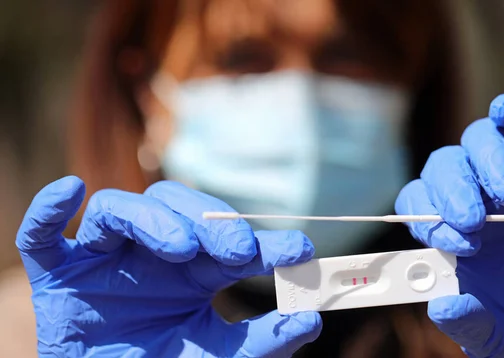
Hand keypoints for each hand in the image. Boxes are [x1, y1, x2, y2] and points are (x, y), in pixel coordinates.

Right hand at [16, 178, 321, 356]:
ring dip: (149, 219)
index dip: (264, 242)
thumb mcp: (217, 357)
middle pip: (175, 206)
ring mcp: (102, 258)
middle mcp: (149, 251)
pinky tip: (69, 192)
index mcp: (192, 268)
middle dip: (210, 221)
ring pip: (117, 210)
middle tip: (240, 249)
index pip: (228, 239)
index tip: (299, 251)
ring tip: (183, 248)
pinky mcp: (58, 275)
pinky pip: (41, 237)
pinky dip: (48, 211)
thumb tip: (309, 322)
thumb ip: (259, 342)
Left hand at [395, 91, 503, 356]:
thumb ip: (472, 326)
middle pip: (441, 169)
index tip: (452, 240)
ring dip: (483, 163)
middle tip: (473, 222)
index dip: (425, 217)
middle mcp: (474, 197)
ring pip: (475, 141)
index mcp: (453, 233)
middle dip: (450, 193)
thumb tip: (440, 308)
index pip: (417, 207)